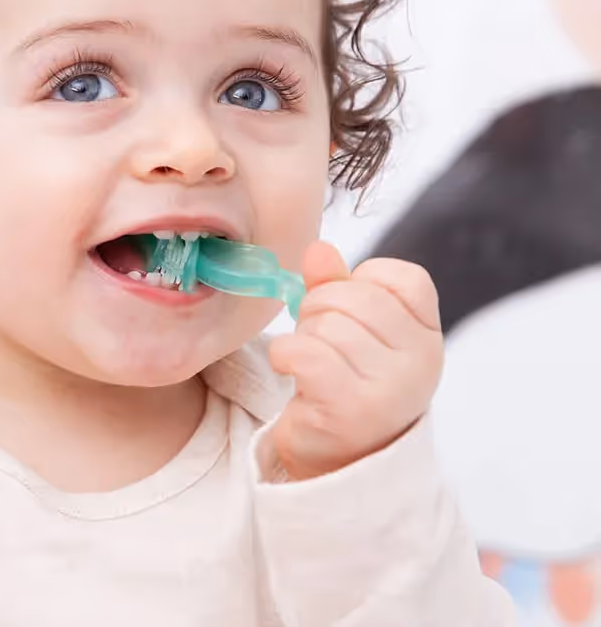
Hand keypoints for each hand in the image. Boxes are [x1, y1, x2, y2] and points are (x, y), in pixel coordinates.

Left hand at [266, 241, 443, 480]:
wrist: (338, 461)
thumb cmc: (346, 382)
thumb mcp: (352, 328)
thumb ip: (336, 283)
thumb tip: (319, 250)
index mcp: (427, 334)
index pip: (402, 276)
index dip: (362, 282)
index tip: (351, 312)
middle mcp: (421, 361)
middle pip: (354, 296)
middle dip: (319, 309)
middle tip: (319, 340)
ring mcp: (391, 388)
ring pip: (327, 323)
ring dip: (303, 336)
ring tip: (310, 363)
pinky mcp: (352, 410)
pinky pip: (305, 353)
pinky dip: (285, 355)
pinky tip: (292, 370)